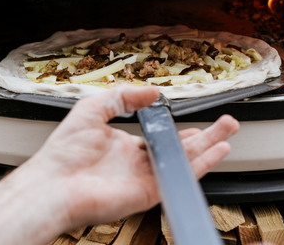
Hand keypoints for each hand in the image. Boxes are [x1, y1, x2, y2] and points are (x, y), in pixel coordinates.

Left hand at [26, 85, 239, 229]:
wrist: (54, 183)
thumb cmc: (64, 152)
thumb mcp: (94, 108)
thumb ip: (124, 97)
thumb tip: (152, 93)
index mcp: (125, 146)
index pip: (159, 138)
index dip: (178, 131)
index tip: (194, 124)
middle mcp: (138, 163)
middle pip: (179, 149)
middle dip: (205, 137)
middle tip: (225, 124)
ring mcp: (146, 178)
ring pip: (185, 161)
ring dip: (210, 147)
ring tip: (229, 132)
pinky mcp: (150, 192)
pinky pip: (180, 176)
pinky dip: (203, 164)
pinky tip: (218, 151)